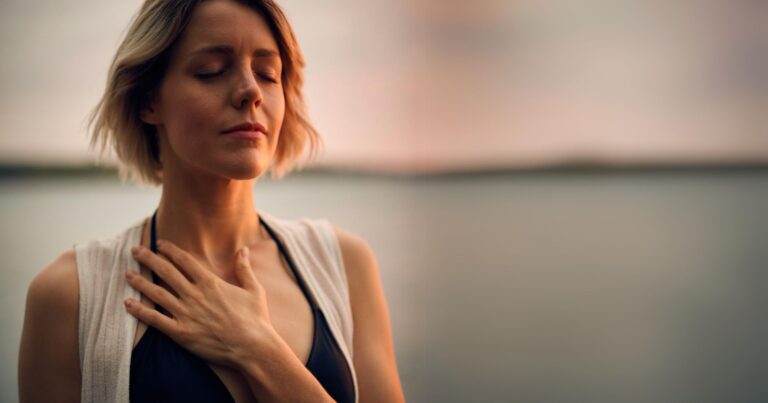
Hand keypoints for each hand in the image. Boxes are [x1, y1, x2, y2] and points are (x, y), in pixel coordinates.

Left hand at [124, 240, 272, 367]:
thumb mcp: (254, 289)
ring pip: (157, 293)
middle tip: (135, 250)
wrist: (252, 347)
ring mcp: (186, 314)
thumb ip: (244, 268)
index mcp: (210, 283)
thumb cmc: (255, 319)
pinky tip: (127, 303)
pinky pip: (155, 320)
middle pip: (166, 272)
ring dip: (140, 282)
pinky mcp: (181, 333)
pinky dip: (140, 311)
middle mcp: (195, 295)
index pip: (185, 261)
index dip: (170, 250)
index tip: (159, 243)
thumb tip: (243, 249)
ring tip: (127, 274)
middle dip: (149, 259)